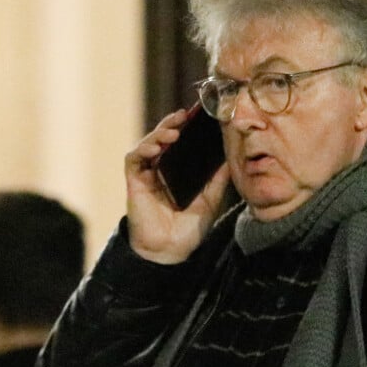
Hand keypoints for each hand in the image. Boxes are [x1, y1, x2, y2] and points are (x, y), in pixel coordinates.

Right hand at [125, 109, 230, 263]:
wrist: (172, 251)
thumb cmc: (190, 228)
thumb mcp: (211, 199)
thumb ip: (218, 179)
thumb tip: (232, 157)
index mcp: (179, 171)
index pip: (182, 143)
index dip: (188, 128)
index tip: (200, 116)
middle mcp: (162, 169)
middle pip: (165, 138)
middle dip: (174, 124)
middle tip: (186, 115)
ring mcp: (147, 174)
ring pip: (149, 143)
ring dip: (160, 133)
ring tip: (174, 132)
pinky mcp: (134, 181)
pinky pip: (135, 158)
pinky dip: (144, 149)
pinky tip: (157, 148)